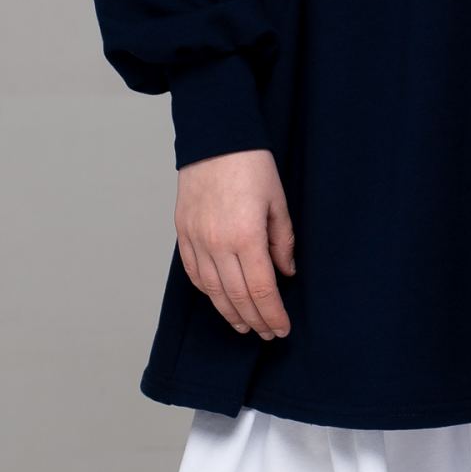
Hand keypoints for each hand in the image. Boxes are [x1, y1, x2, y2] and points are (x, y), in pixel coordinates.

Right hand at [174, 148, 296, 338]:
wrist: (215, 138)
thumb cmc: (252, 164)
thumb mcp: (278, 201)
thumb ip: (282, 241)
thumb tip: (286, 272)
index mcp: (246, 236)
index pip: (261, 290)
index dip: (273, 314)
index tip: (282, 328)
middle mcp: (218, 244)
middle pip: (237, 296)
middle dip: (255, 320)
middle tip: (268, 333)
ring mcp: (197, 240)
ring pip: (213, 291)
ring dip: (230, 312)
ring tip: (245, 325)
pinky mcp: (183, 233)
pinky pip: (194, 273)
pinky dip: (207, 292)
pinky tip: (219, 300)